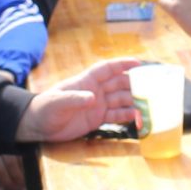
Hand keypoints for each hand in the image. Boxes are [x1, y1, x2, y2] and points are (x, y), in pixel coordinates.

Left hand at [15, 58, 139, 143]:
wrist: (39, 125)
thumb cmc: (45, 109)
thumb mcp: (58, 102)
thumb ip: (75, 99)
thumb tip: (93, 98)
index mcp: (86, 81)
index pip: (107, 68)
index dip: (122, 64)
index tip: (139, 63)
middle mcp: (95, 90)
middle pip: (119, 83)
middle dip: (134, 84)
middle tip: (151, 88)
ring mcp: (98, 104)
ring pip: (120, 99)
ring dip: (134, 101)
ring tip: (149, 106)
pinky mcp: (97, 118)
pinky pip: (116, 115)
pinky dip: (127, 116)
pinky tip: (138, 118)